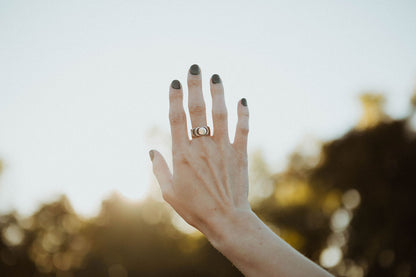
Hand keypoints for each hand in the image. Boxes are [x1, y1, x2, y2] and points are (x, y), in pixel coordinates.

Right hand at [150, 64, 249, 235]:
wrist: (225, 220)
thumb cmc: (194, 208)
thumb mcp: (169, 192)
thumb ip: (160, 169)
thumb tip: (151, 151)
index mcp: (182, 154)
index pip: (177, 119)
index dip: (175, 98)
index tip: (175, 82)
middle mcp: (202, 147)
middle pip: (197, 110)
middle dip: (195, 86)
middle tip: (195, 67)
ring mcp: (223, 149)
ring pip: (220, 115)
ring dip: (218, 94)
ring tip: (215, 77)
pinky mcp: (240, 154)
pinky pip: (243, 129)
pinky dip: (243, 114)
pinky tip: (242, 100)